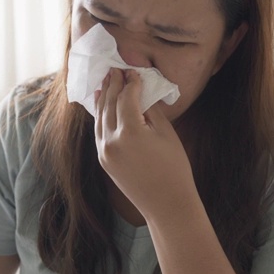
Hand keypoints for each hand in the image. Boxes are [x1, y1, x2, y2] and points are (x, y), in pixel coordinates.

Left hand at [94, 68, 197, 219]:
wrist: (166, 204)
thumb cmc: (174, 168)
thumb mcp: (166, 134)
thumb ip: (150, 111)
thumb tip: (141, 94)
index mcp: (130, 132)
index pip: (126, 98)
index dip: (131, 83)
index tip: (134, 71)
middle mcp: (111, 141)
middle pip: (109, 104)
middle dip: (113, 85)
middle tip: (116, 69)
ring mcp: (104, 152)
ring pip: (100, 117)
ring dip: (103, 98)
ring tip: (106, 82)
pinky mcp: (103, 161)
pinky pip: (99, 132)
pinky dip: (101, 116)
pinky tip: (103, 106)